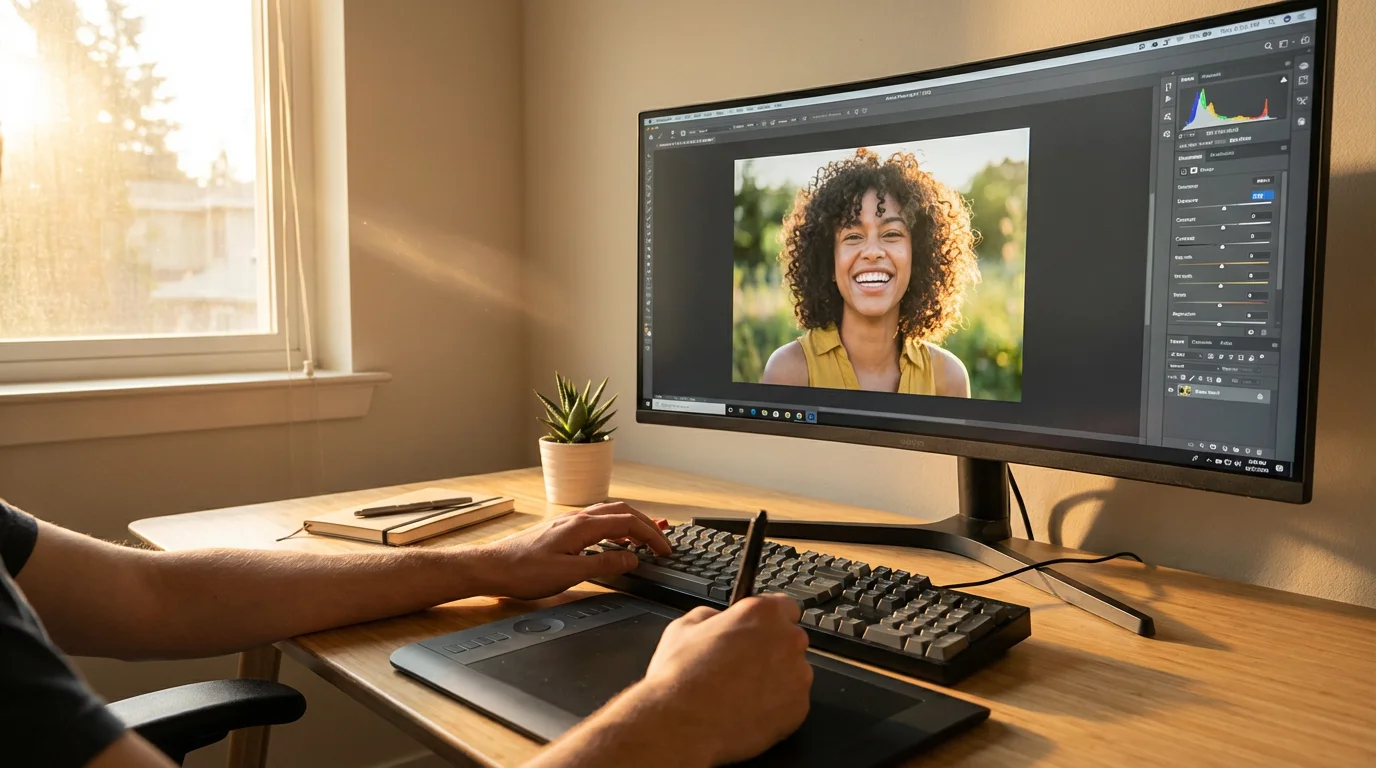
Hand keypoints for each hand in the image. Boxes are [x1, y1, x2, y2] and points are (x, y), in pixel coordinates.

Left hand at [474, 502, 670, 599]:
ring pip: (609, 514)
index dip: (652, 535)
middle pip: (622, 512)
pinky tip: (613, 543)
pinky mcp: (561, 529)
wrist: (492, 567)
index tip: (666, 550)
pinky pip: (597, 522)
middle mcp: (577, 518)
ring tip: (644, 541)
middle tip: (662, 544)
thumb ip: (604, 565)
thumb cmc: (524, 571)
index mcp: (582, 526)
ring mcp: (568, 522)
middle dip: (647, 525)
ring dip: (631, 524)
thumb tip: (632, 559)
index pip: (629, 522)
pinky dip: (615, 528)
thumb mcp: (569, 573)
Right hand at [634, 595, 812, 764]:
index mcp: (763, 613)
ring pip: (793, 672)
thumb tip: (718, 620)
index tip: (758, 629)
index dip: (768, 619)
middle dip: (772, 649)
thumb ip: (712, 616)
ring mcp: (798, 676)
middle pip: (790, 639)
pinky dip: (776, 706)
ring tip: (741, 691)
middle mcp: (788, 641)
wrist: (682, 725)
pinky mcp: (798, 709)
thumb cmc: (681, 677)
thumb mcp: (684, 627)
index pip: (785, 606)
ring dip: (775, 678)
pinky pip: (792, 702)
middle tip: (742, 664)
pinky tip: (747, 709)